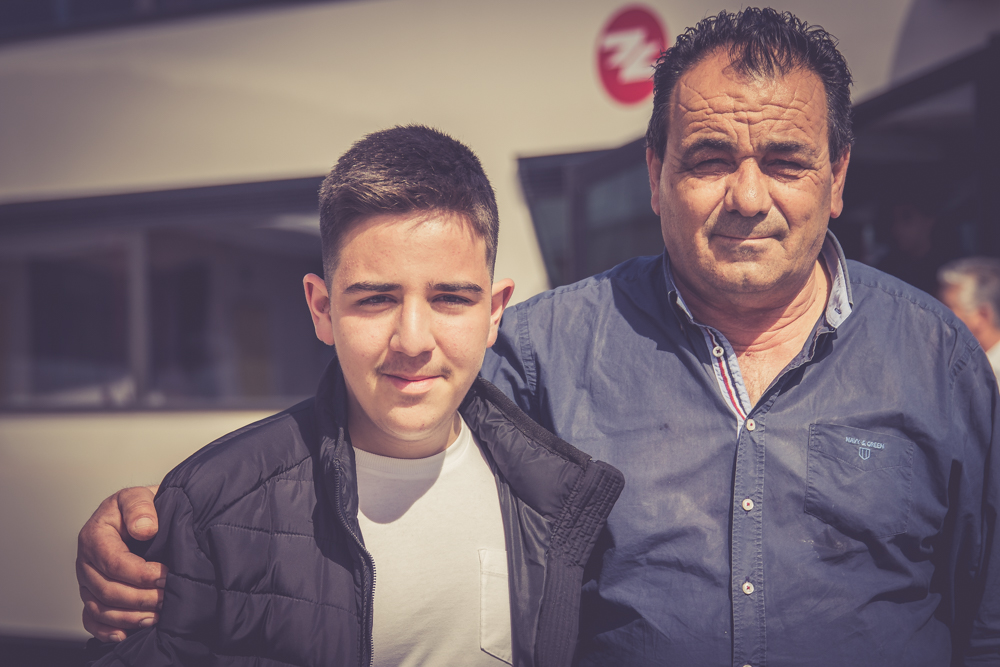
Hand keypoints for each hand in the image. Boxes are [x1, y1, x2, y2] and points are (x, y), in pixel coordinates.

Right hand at [77, 485, 166, 641]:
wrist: (139, 516)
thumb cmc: (138, 508)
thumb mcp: (138, 497)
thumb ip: (140, 507)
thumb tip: (144, 529)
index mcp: (94, 536)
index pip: (114, 563)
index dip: (140, 574)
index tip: (165, 576)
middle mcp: (86, 562)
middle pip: (107, 590)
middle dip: (139, 598)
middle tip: (166, 598)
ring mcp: (87, 581)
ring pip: (100, 608)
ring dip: (128, 617)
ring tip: (156, 617)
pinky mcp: (92, 595)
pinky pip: (91, 619)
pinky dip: (106, 630)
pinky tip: (125, 635)